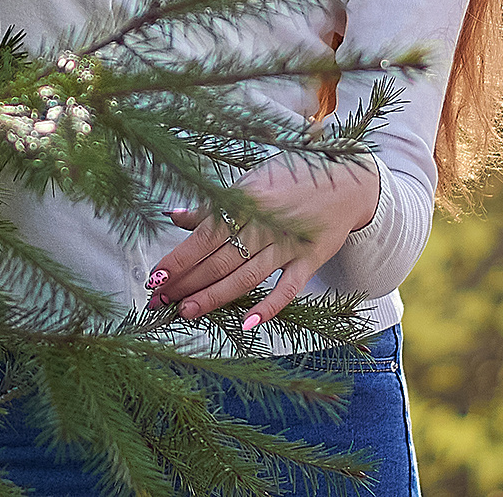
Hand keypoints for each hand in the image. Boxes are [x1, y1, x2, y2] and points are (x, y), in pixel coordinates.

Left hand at [144, 157, 379, 333]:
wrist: (346, 179)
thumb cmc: (289, 179)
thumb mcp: (249, 184)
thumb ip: (213, 206)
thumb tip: (174, 217)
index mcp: (244, 202)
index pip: (204, 236)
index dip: (179, 259)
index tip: (155, 278)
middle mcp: (264, 223)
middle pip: (219, 260)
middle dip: (188, 282)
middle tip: (161, 302)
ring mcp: (288, 243)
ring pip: (246, 276)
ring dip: (215, 296)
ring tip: (188, 311)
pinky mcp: (311, 260)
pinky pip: (288, 288)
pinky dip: (270, 306)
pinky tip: (249, 323)